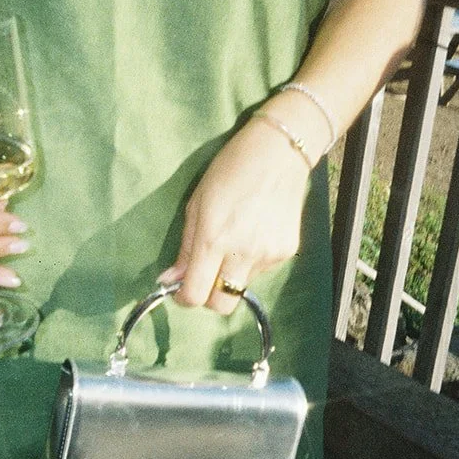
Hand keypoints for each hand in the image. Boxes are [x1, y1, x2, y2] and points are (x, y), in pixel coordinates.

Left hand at [158, 116, 312, 313]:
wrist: (279, 153)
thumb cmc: (229, 170)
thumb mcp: (196, 204)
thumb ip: (186, 247)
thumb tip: (171, 281)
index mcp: (214, 240)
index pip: (196, 294)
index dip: (184, 298)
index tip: (181, 288)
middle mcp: (243, 254)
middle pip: (222, 305)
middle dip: (210, 297)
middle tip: (206, 275)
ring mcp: (269, 255)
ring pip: (242, 285)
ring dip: (232, 273)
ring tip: (237, 238)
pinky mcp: (287, 252)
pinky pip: (262, 270)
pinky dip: (252, 260)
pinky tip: (256, 231)